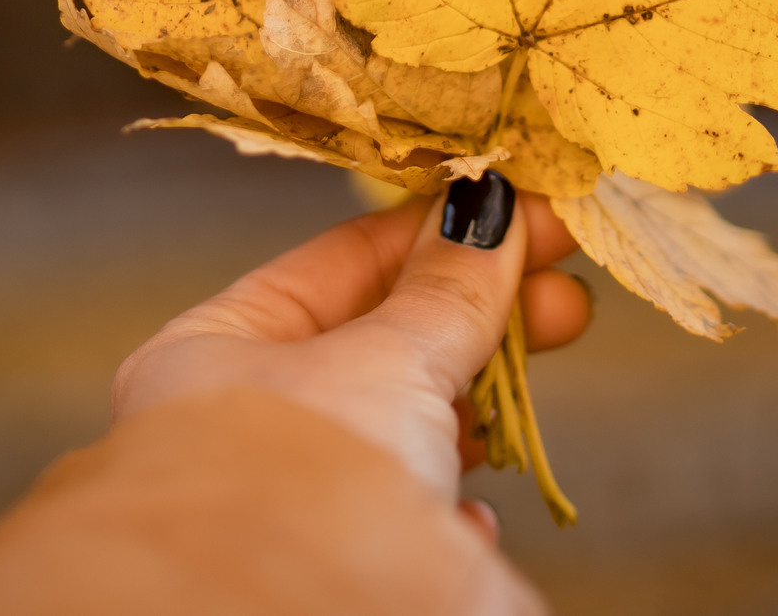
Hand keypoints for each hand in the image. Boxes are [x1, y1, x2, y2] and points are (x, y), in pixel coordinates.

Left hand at [111, 176, 592, 539]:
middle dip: (477, 315)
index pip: (340, 262)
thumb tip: (489, 212)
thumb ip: (445, 293)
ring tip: (540, 388)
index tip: (521, 209)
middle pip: (381, 342)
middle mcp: (243, 421)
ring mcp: (291, 498)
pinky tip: (470, 516)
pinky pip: (406, 520)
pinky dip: (444, 509)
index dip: (436, 231)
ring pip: (401, 428)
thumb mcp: (386, 362)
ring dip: (474, 405)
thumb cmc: (304, 478)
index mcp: (214, 350)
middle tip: (563, 291)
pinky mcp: (341, 567)